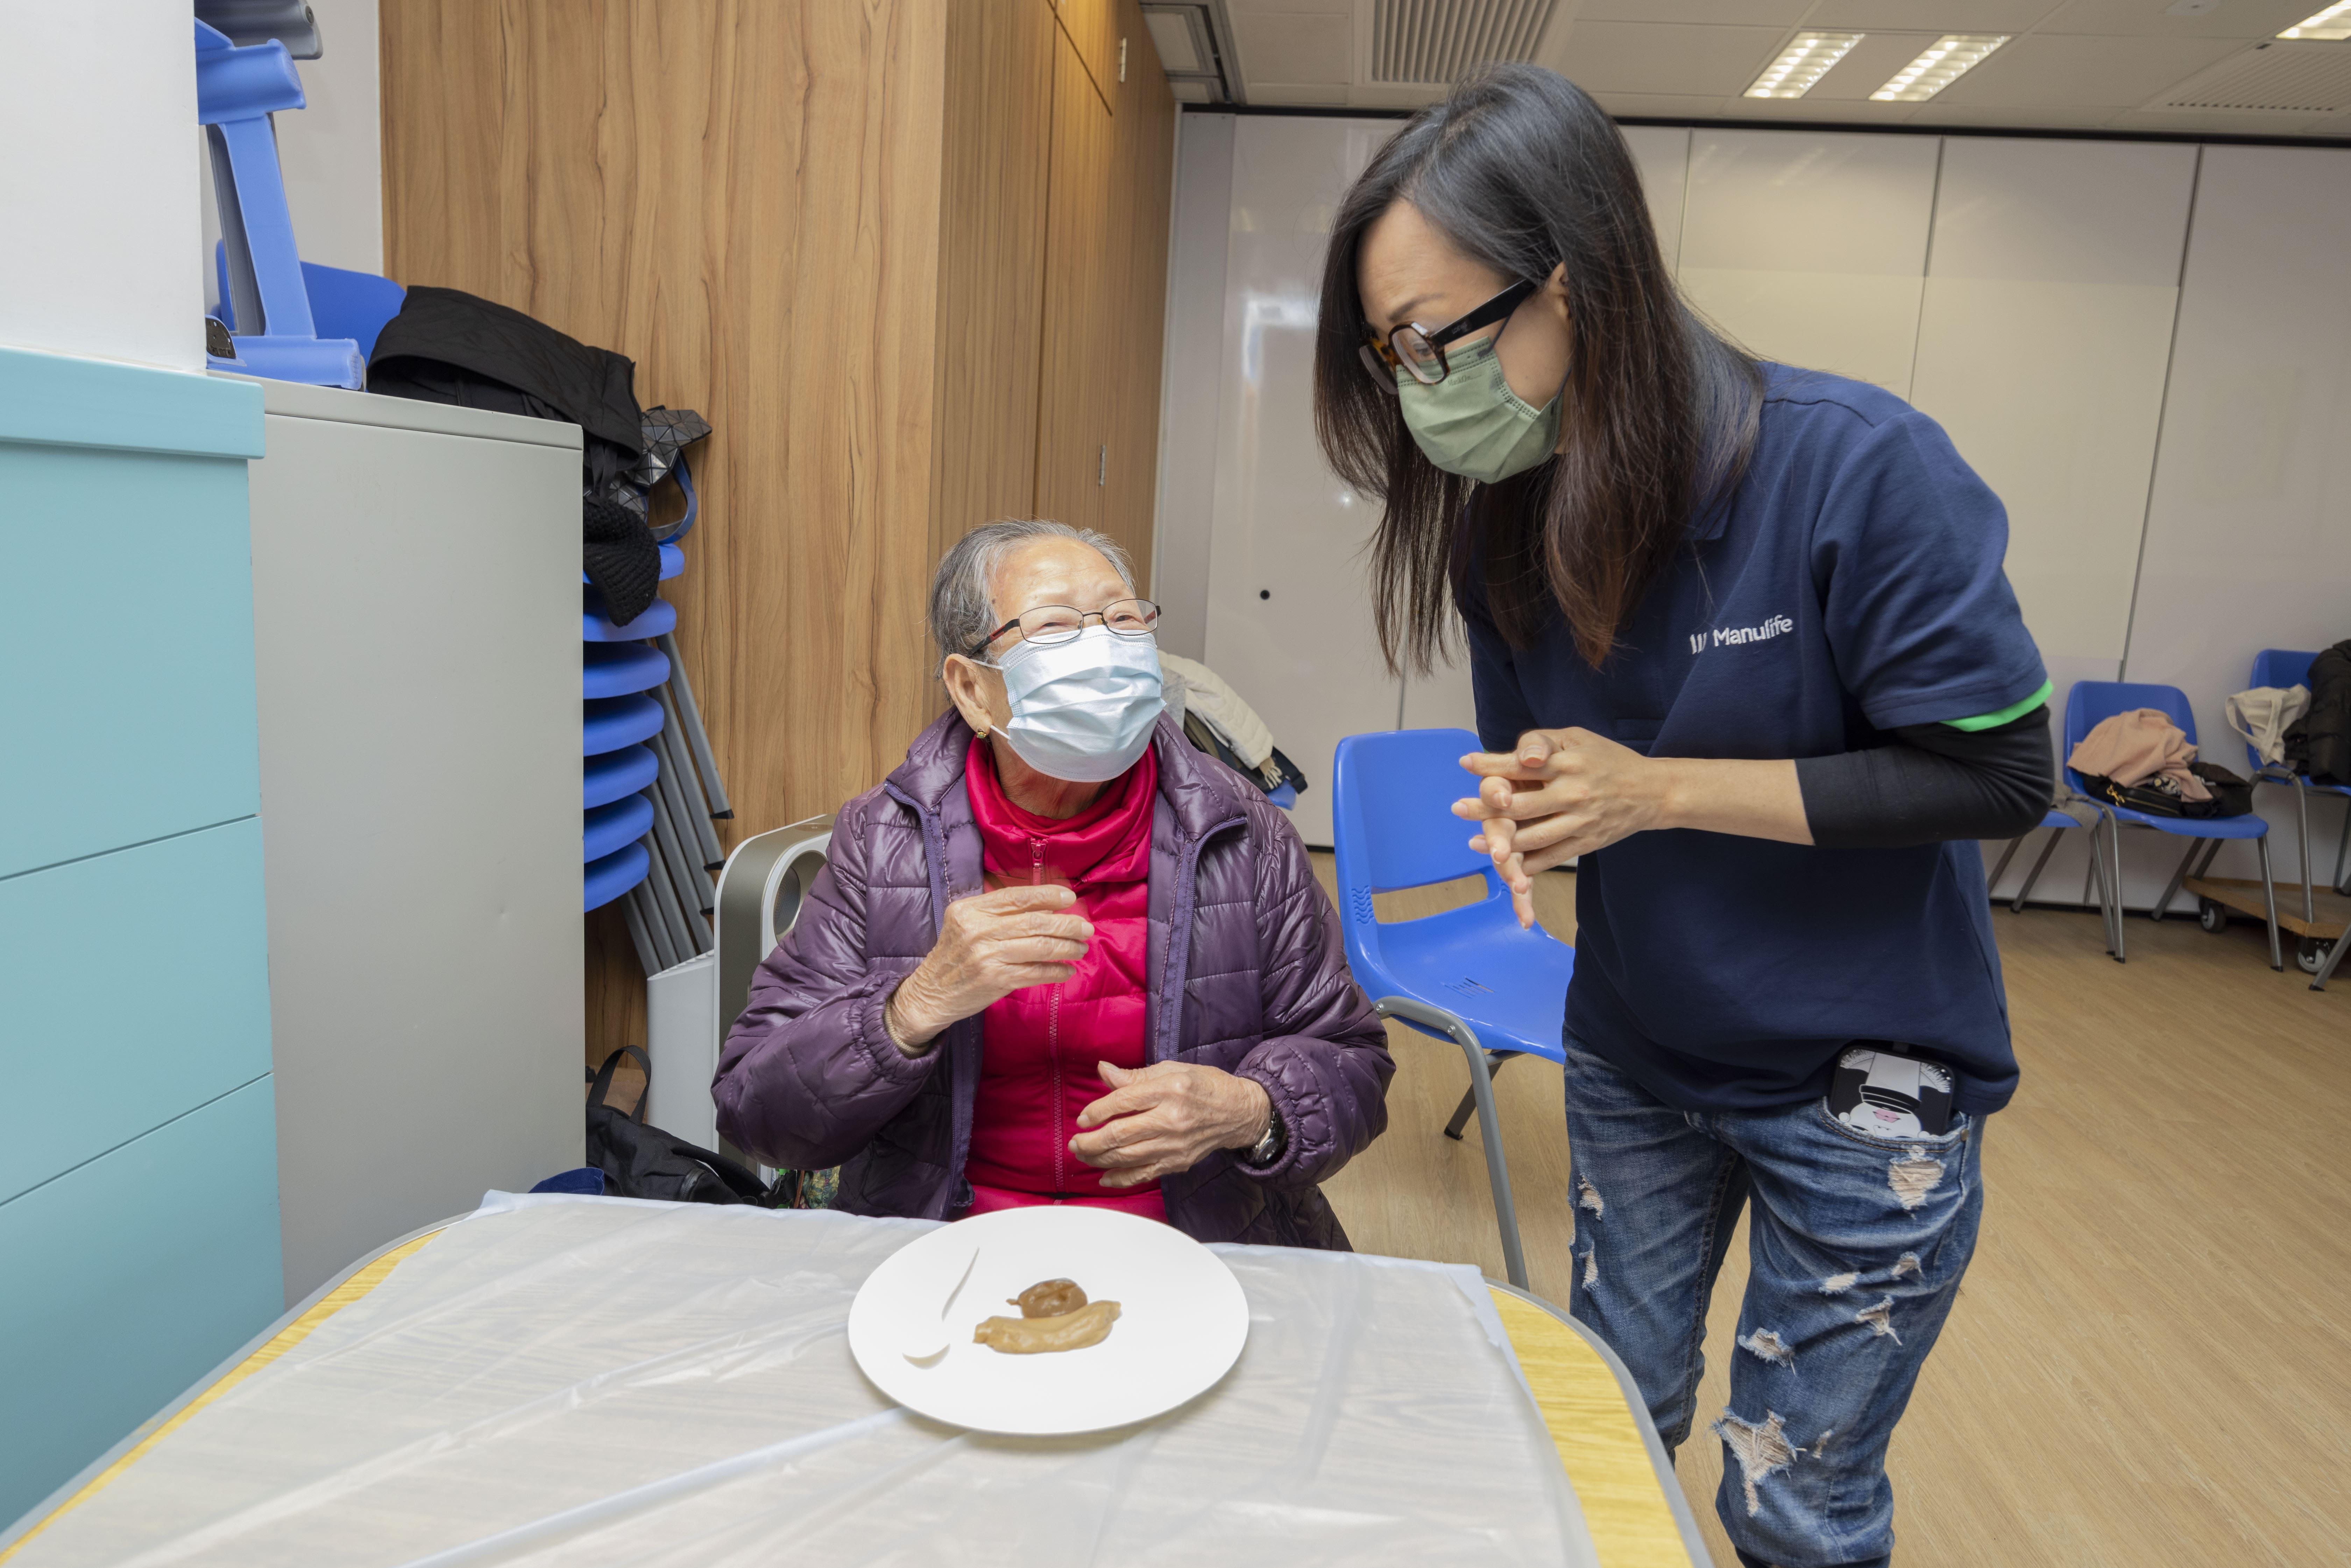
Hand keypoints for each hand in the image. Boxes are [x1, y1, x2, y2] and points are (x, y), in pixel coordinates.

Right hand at [884, 884, 1092, 1050]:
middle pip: (1034, 921)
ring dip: (1066, 948)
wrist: (930, 994)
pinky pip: (1035, 972)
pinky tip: (1066, 971)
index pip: (1016, 896)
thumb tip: (1046, 906)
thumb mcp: (966, 925)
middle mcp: (978, 930)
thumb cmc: (954, 956)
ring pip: (1039, 947)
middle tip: (1086, 927)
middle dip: (1066, 923)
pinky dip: (1055, 971)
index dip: (1047, 895)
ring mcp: (987, 956)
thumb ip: (998, 913)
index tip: (1069, 896)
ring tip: (1081, 948)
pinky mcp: (995, 980)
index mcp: (970, 910)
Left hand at [1069, 1062, 1272, 1187]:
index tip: (1082, 1118)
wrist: (1239, 1112)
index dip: (1098, 1111)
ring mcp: (1175, 1144)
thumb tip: (1103, 1070)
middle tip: (1074, 1143)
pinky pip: (1144, 1174)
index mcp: (1169, 1089)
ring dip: (1099, 1159)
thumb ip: (1135, 1076)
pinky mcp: (1178, 1162)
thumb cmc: (1204, 1085)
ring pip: (1128, 1157)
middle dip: (1091, 1141)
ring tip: (1083, 1155)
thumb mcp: (1172, 1070)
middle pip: (1121, 1134)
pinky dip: (1121, 1178)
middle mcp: (1171, 1119)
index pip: (1124, 1102)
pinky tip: (1104, 1177)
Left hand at [1452, 728, 1668, 927]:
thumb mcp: (1578, 738)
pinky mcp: (1586, 843)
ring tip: (1475, 841)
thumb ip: (1543, 742)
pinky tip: (1505, 861)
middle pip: (1520, 805)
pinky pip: (1551, 857)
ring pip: (1532, 837)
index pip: (1521, 765)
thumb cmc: (1607, 760)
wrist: (1651, 792)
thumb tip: (1518, 756)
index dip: (1490, 765)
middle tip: (1458, 808)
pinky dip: (1526, 863)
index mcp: (1568, 763)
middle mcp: (1573, 793)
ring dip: (1500, 841)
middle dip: (1485, 808)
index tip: (1466, 764)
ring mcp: (1580, 821)